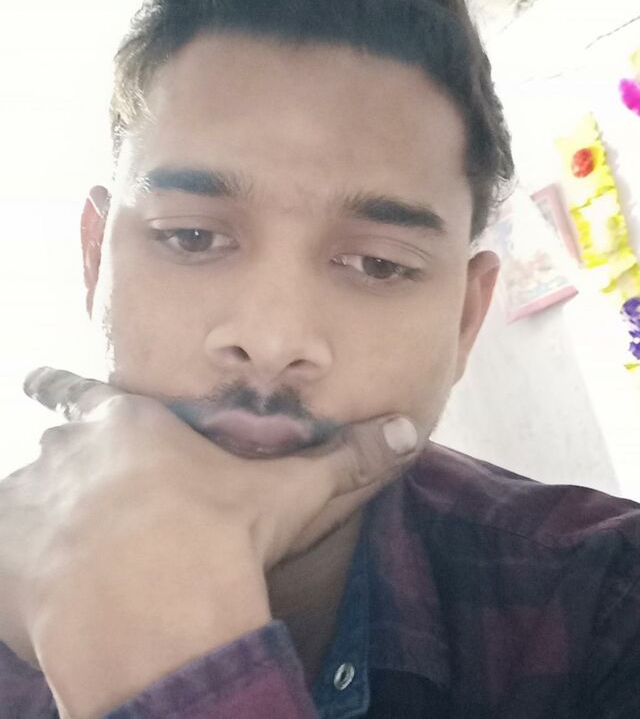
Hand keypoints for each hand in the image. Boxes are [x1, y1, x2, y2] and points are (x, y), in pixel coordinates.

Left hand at [0, 367, 421, 716]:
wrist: (163, 611)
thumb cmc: (221, 537)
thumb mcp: (287, 493)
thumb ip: (345, 459)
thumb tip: (408, 431)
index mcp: (127, 426)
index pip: (80, 391)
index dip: (61, 389)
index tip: (38, 383)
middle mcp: (69, 452)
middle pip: (55, 448)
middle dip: (71, 471)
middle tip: (93, 506)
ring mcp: (31, 503)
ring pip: (25, 499)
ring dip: (41, 520)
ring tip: (65, 552)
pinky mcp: (8, 559)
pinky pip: (4, 554)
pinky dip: (19, 570)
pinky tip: (41, 592)